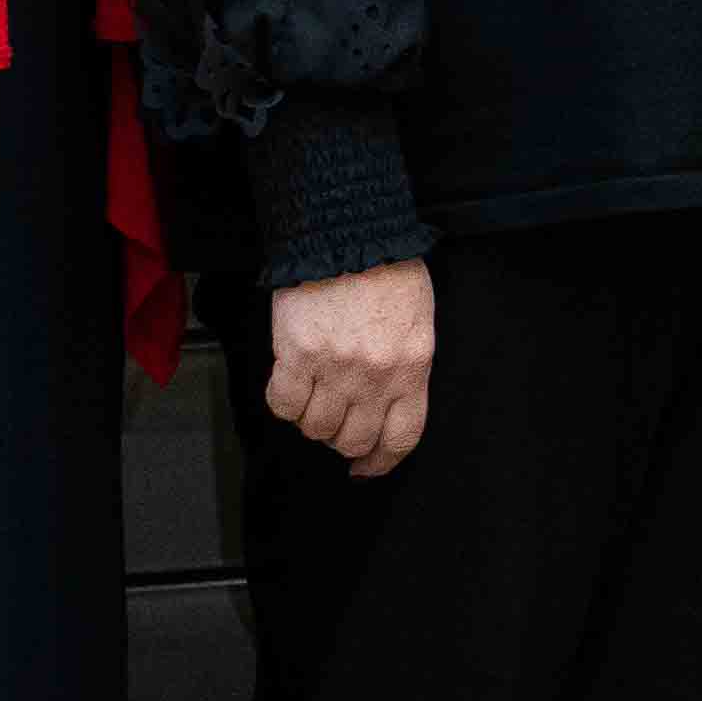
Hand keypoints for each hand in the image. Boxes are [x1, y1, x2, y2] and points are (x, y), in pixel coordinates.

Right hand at [264, 260, 434, 478]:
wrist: (348, 232)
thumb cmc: (386, 270)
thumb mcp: (417, 321)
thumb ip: (406, 366)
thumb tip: (386, 405)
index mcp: (412, 366)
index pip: (401, 436)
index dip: (382, 461)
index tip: (367, 467)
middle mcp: (376, 374)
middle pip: (354, 440)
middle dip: (343, 438)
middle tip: (335, 421)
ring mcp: (336, 367)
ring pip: (316, 428)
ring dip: (312, 419)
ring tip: (313, 392)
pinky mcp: (297, 354)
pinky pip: (284, 405)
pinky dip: (284, 402)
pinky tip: (289, 380)